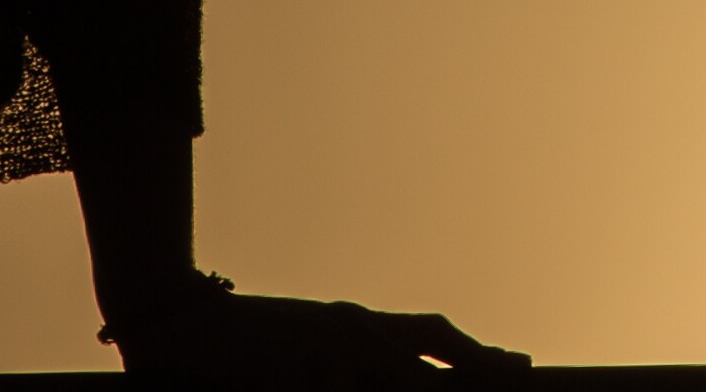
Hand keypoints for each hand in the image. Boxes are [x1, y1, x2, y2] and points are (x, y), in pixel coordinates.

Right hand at [104, 273, 531, 378]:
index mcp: (357, 324)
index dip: (478, 350)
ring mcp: (325, 355)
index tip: (521, 360)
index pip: (433, 333)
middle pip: (430, 357)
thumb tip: (391, 361)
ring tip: (493, 374)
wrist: (180, 320)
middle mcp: (352, 334)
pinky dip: (359, 387)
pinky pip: (340, 391)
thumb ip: (353, 351)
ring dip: (431, 384)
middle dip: (479, 367)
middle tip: (525, 369)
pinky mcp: (297, 373)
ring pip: (399, 379)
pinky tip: (355, 383)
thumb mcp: (312, 337)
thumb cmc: (248, 335)